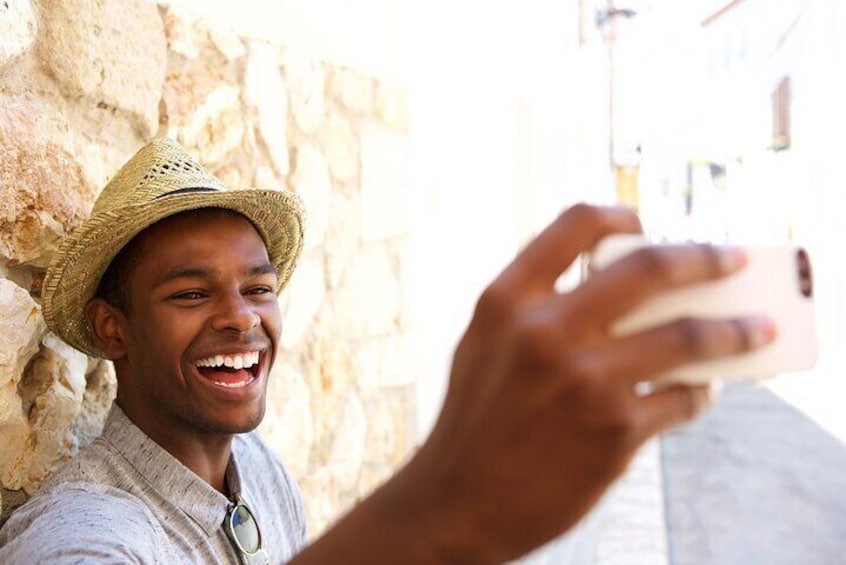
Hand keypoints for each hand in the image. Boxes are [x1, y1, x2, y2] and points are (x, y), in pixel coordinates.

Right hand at [292, 204, 774, 563]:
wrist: (458, 502)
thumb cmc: (476, 419)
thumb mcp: (486, 344)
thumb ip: (534, 306)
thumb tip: (613, 283)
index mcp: (507, 301)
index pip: (576, 225)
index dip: (619, 215)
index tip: (644, 223)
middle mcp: (546, 332)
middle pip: (649, 267)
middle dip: (703, 256)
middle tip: (729, 257)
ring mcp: (586, 381)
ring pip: (688, 335)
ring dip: (734, 330)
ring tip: (757, 329)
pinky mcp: (616, 432)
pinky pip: (683, 398)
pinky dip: (700, 391)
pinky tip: (701, 390)